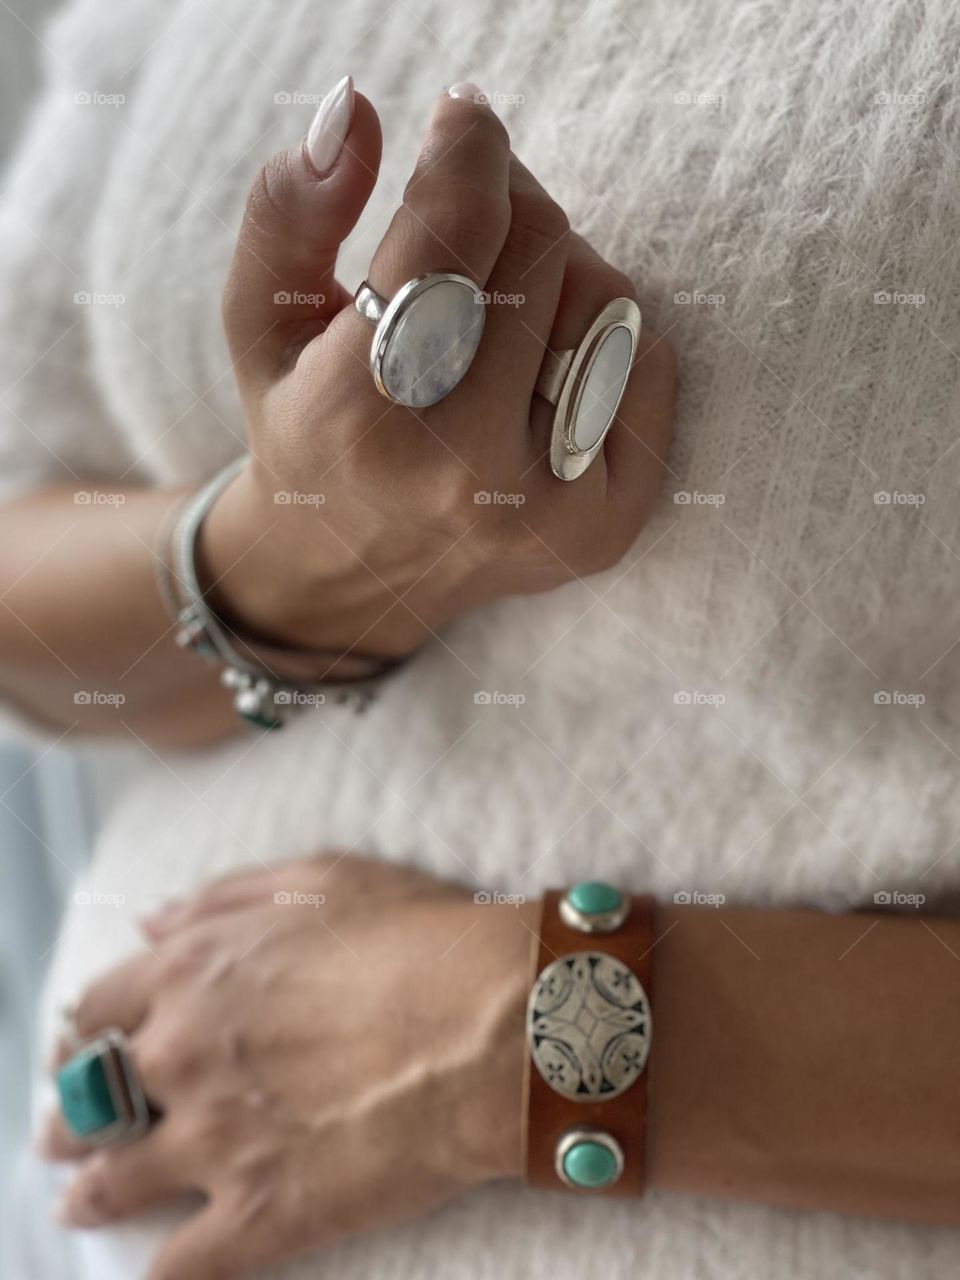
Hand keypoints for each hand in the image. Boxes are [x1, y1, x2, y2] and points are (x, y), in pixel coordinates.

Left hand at [39, 856, 535, 1279]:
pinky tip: (154, 1267)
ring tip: (84, 1200)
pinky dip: (157, 1270)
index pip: (98, 1006)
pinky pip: (176, 1266)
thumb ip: (224, 898)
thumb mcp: (322, 878)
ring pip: (113, 1182)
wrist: (493, 1024)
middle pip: (90, 1097)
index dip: (90, 1028)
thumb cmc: (420, 934)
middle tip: (72, 1128)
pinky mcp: (260, 1215)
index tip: (91, 1043)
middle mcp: (184, 1054)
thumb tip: (150, 921)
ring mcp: (215, 1141)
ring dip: (90, 1192)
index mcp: (194, 971)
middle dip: (73, 1114)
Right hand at [206, 82, 675, 660]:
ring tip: (498, 312)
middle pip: (540, 242)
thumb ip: (287, 211)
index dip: (469, 146)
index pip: (456, 226)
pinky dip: (604, 340)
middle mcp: (458, 471)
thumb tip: (358, 109)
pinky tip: (543, 371)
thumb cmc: (305, 432)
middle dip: (507, 201)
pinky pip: (645, 362)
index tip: (462, 122)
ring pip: (603, 297)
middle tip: (470, 219)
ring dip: (556, 271)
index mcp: (358, 414)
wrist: (353, 579)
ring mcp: (542, 508)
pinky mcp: (602, 529)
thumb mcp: (259, 325)